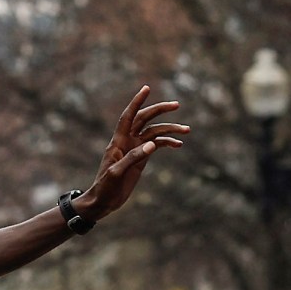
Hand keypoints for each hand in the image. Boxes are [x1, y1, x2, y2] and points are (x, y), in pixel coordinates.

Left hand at [73, 86, 190, 221]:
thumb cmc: (104, 187)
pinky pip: (157, 145)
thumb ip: (133, 158)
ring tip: (187, 130)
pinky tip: (179, 144)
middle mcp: (127, 141)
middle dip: (160, 110)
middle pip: (145, 119)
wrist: (103, 202)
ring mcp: (135, 149)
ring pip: (154, 132)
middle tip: (176, 105)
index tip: (147, 88)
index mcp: (118, 142)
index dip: (137, 102)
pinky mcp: (141, 159)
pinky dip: (168, 143)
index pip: (128, 116)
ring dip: (170, 129)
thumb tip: (152, 145)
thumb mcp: (116, 173)